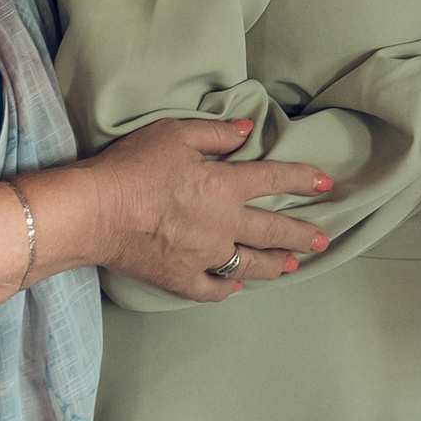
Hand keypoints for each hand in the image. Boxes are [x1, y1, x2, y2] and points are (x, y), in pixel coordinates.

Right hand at [86, 117, 333, 300]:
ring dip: (274, 265)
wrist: (93, 212)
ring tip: (291, 266)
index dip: (304, 179)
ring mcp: (204, 256)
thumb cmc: (131, 167)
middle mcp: (223, 224)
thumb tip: (245, 130)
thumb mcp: (174, 134)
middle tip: (322, 240)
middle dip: (301, 235)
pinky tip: (237, 287)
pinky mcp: (180, 279)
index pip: (275, 179)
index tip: (327, 183)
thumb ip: (215, 133)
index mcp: (224, 186)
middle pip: (273, 231)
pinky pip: (212, 289)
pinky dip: (227, 289)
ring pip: (250, 265)